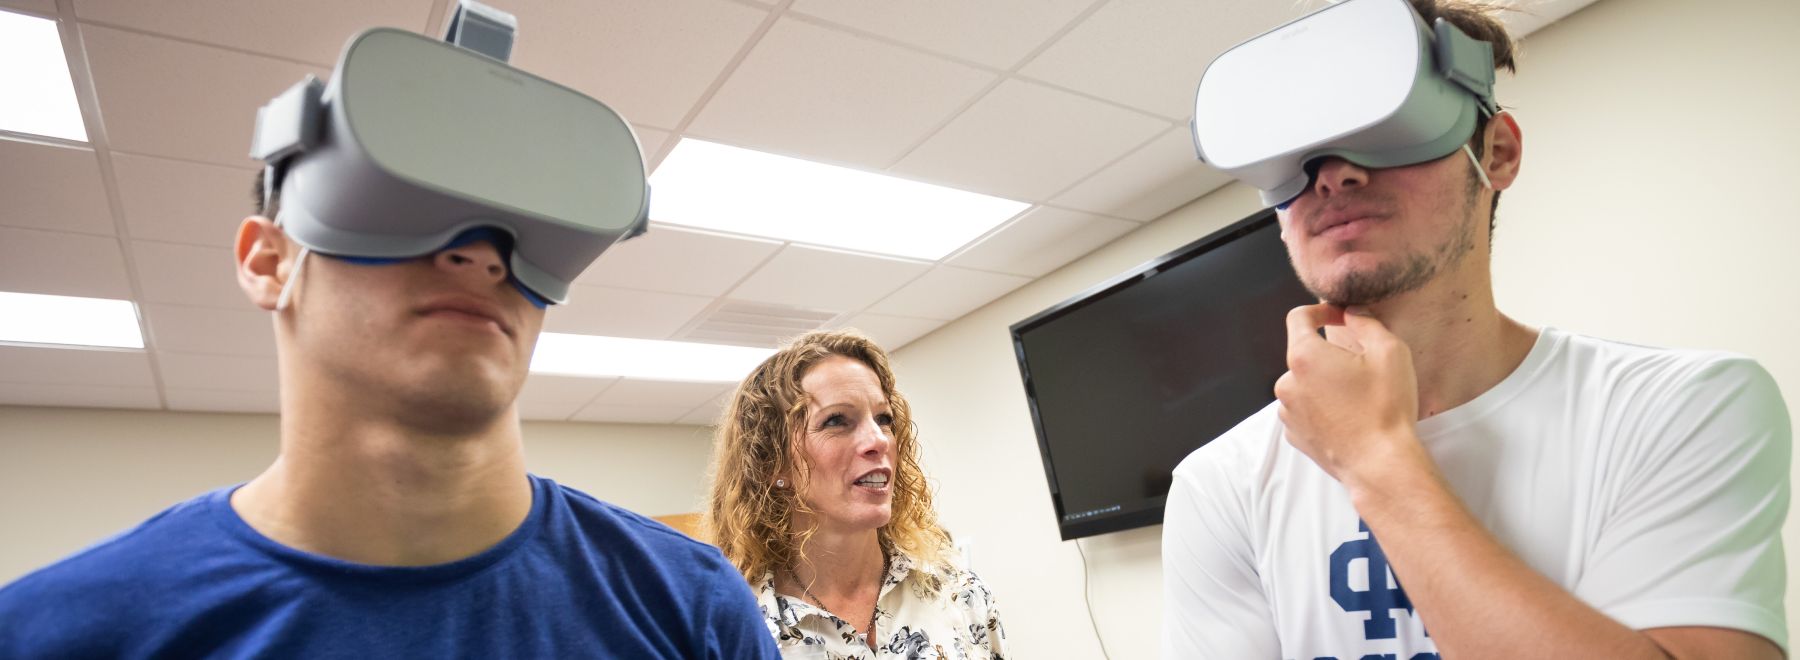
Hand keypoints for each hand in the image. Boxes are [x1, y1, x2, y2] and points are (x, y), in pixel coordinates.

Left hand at [1274, 304, 1425, 486]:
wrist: (1380, 465)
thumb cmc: (1385, 407)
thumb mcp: (1389, 352)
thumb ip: (1366, 322)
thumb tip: (1352, 313)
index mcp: (1304, 357)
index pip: (1298, 318)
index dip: (1320, 311)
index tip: (1340, 317)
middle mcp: (1287, 383)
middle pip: (1304, 355)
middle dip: (1330, 354)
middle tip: (1362, 367)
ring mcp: (1288, 412)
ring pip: (1304, 385)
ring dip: (1325, 383)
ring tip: (1357, 398)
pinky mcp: (1294, 435)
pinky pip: (1305, 410)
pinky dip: (1322, 408)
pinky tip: (1348, 417)